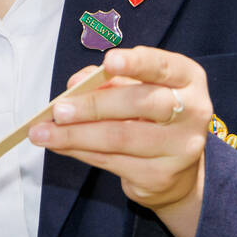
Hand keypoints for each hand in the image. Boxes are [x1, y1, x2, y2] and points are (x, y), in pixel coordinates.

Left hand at [30, 47, 211, 236]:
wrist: (178, 169)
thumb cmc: (151, 115)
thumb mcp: (137, 88)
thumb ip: (109, 80)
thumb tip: (75, 85)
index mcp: (188, 79)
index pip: (163, 67)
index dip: (136, 63)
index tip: (109, 61)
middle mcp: (193, 112)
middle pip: (139, 104)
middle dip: (93, 105)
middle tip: (58, 110)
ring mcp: (180, 147)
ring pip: (120, 137)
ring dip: (75, 135)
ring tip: (43, 133)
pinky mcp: (161, 175)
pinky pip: (111, 161)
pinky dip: (79, 151)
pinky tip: (59, 145)